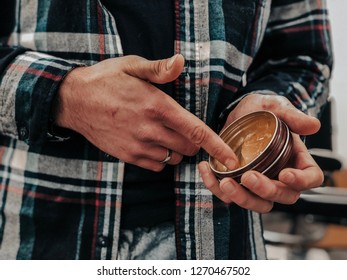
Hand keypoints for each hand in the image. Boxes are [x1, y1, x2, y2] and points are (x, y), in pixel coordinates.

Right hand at [55, 54, 238, 171]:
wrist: (73, 101)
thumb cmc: (105, 81)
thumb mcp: (131, 66)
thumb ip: (159, 69)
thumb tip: (181, 62)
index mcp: (157, 107)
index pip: (196, 131)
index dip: (218, 147)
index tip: (233, 160)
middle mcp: (151, 130)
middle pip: (189, 148)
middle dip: (194, 142)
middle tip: (185, 130)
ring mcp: (138, 146)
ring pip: (174, 157)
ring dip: (177, 149)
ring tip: (165, 134)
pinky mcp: (128, 156)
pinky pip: (157, 165)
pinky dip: (162, 158)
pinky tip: (152, 143)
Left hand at [198, 94, 323, 212]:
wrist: (238, 112)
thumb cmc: (262, 110)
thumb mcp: (275, 106)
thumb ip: (292, 116)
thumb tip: (313, 125)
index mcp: (296, 159)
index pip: (311, 178)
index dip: (301, 181)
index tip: (285, 174)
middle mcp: (279, 175)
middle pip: (283, 196)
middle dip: (266, 191)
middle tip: (248, 177)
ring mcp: (259, 182)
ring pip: (257, 203)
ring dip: (242, 198)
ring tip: (225, 183)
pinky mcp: (237, 183)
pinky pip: (229, 196)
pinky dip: (216, 188)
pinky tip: (207, 170)